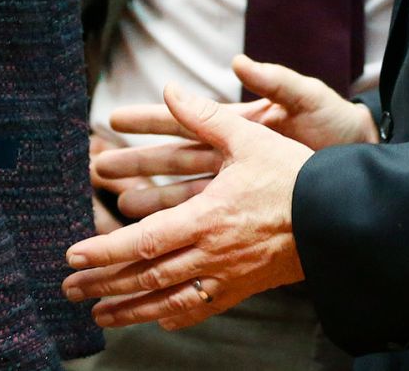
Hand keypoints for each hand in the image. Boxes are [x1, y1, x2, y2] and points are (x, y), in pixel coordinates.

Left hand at [63, 81, 311, 330]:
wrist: (340, 217)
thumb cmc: (294, 174)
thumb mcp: (249, 137)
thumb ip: (205, 115)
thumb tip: (170, 90)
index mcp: (207, 217)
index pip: (142, 240)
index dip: (104, 249)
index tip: (74, 253)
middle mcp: (211, 253)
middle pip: (146, 276)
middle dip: (102, 284)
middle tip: (68, 288)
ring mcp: (227, 276)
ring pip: (167, 300)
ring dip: (128, 308)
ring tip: (98, 314)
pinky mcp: (244, 287)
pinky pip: (202, 309)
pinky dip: (174, 315)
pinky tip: (157, 318)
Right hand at [93, 56, 376, 219]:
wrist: (364, 166)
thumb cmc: (338, 126)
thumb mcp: (307, 99)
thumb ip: (273, 81)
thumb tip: (237, 61)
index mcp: (242, 124)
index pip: (186, 118)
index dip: (150, 118)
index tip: (113, 117)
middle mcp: (235, 156)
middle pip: (175, 160)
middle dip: (138, 163)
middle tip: (100, 167)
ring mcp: (241, 187)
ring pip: (185, 197)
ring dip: (153, 201)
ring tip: (120, 206)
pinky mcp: (252, 214)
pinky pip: (211, 225)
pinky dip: (185, 232)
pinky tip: (161, 242)